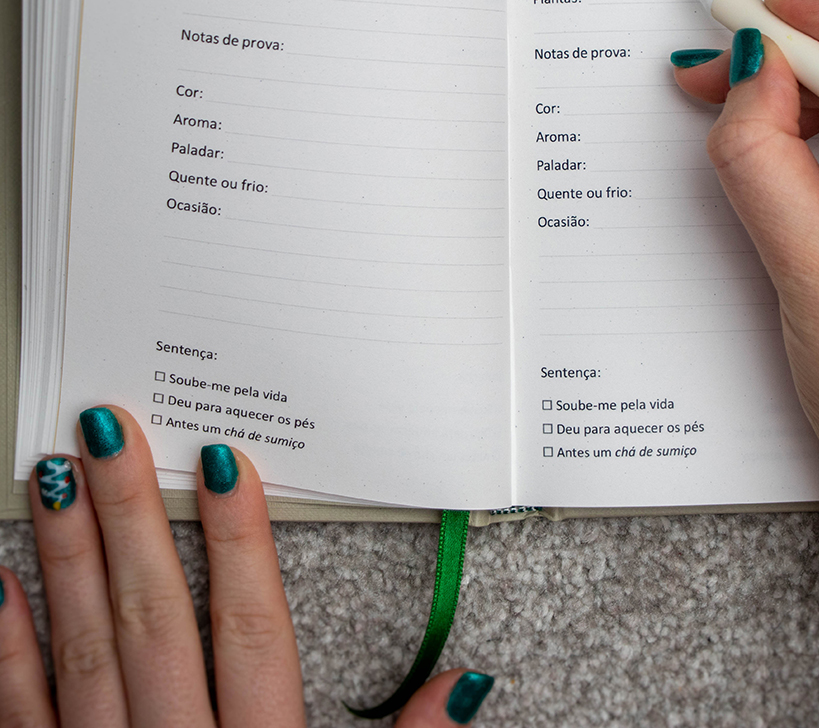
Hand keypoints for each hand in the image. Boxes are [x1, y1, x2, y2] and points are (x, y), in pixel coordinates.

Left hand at [0, 406, 493, 726]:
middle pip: (155, 617)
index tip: (226, 463)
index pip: (252, 626)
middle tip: (110, 431)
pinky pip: (18, 714)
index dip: (241, 541)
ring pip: (82, 648)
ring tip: (53, 474)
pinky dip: (4, 647)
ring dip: (65, 558)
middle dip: (131, 518)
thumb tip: (461, 680)